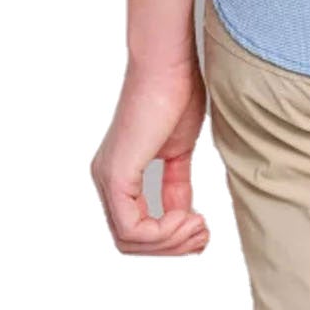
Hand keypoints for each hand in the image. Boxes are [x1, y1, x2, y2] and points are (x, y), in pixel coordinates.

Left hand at [91, 53, 210, 254]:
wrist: (169, 63)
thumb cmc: (175, 92)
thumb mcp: (179, 152)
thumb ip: (175, 187)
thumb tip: (184, 215)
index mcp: (119, 173)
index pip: (137, 227)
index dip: (171, 239)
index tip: (203, 229)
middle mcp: (106, 178)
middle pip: (131, 242)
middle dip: (172, 246)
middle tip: (203, 235)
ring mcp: (108, 178)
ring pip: (129, 241)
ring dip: (171, 241)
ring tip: (199, 226)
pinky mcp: (116, 175)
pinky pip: (131, 228)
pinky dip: (163, 232)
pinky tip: (186, 217)